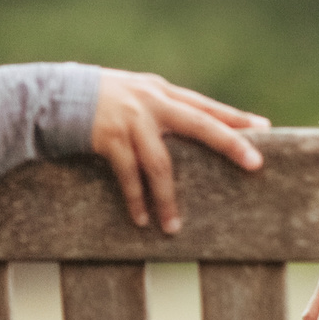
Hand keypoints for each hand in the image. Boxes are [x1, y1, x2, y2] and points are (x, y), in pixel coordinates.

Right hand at [88, 69, 266, 232]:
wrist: (54, 95)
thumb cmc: (98, 99)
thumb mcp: (134, 94)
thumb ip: (159, 108)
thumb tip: (190, 130)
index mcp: (161, 92)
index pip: (206, 106)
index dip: (235, 118)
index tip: (264, 129)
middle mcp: (151, 102)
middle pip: (200, 124)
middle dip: (229, 144)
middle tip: (255, 164)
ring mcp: (131, 120)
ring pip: (160, 164)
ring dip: (168, 198)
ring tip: (174, 227)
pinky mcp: (109, 138)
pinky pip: (128, 175)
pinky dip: (136, 199)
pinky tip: (141, 219)